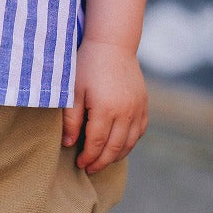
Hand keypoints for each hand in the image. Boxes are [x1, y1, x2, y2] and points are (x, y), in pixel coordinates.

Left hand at [62, 40, 147, 172]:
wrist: (113, 44)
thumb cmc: (88, 65)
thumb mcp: (74, 90)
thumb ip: (71, 119)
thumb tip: (69, 144)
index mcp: (106, 109)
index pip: (97, 144)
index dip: (89, 157)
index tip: (80, 164)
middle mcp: (126, 112)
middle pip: (115, 148)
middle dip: (102, 162)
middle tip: (90, 169)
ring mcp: (137, 108)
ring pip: (130, 143)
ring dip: (117, 156)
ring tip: (104, 161)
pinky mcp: (143, 103)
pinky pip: (140, 131)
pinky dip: (130, 142)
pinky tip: (119, 145)